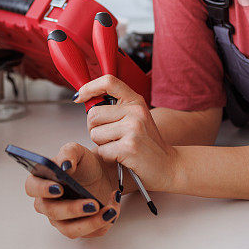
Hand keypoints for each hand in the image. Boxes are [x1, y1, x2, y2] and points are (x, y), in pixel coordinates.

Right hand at [24, 142, 120, 238]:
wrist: (102, 176)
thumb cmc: (84, 165)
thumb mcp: (78, 152)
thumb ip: (69, 153)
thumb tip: (64, 165)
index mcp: (42, 181)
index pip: (32, 188)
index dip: (42, 190)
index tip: (59, 188)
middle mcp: (48, 203)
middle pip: (53, 212)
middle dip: (73, 209)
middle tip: (92, 203)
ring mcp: (62, 219)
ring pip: (70, 229)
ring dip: (91, 223)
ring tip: (108, 211)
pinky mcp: (78, 228)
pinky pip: (88, 233)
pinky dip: (103, 224)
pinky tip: (112, 210)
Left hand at [76, 74, 178, 191]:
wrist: (169, 166)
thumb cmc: (148, 143)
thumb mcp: (136, 117)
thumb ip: (116, 108)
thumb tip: (86, 100)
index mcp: (135, 101)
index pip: (108, 81)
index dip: (89, 87)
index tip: (79, 97)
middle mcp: (135, 111)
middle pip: (93, 114)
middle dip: (94, 129)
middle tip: (109, 137)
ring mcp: (133, 128)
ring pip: (95, 134)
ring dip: (101, 145)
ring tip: (118, 146)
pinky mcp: (130, 147)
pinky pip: (102, 151)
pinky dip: (107, 157)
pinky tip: (121, 157)